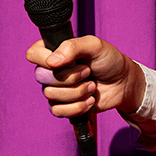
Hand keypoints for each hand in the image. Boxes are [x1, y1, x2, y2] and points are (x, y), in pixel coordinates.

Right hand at [26, 35, 144, 118]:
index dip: (46, 60)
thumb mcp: (95, 45)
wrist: (122, 83)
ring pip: (51, 95)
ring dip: (77, 92)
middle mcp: (51, 70)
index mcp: (54, 51)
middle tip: (87, 71)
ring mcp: (56, 89)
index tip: (68, 61)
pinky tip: (89, 100)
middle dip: (70, 77)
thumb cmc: (109, 61)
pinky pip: (58, 111)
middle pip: (42, 77)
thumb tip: (52, 61)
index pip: (33, 54)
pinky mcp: (63, 106)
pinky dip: (78, 106)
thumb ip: (73, 46)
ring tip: (92, 86)